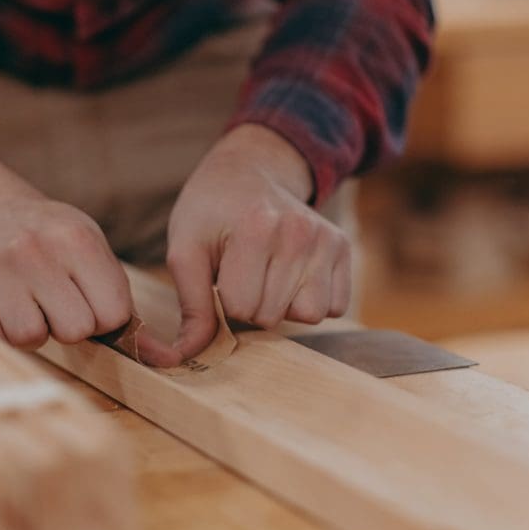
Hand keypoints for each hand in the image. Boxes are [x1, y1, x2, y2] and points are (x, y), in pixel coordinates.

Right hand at [0, 153, 132, 349]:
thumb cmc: (57, 248)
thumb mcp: (96, 259)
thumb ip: (127, 309)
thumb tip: (167, 359)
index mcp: (77, 240)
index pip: (112, 314)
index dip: (104, 318)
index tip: (90, 301)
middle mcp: (35, 249)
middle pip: (74, 329)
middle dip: (71, 326)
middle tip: (57, 303)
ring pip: (32, 338)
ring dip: (36, 332)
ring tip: (32, 305)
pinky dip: (4, 333)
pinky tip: (5, 308)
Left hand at [166, 124, 351, 358]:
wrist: (249, 171)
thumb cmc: (210, 213)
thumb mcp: (185, 250)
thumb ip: (191, 306)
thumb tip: (184, 358)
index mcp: (257, 228)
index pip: (240, 308)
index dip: (224, 301)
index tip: (222, 275)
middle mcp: (299, 232)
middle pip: (273, 316)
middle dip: (252, 306)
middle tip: (243, 272)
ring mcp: (326, 239)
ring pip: (310, 315)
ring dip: (284, 306)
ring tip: (268, 275)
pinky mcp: (344, 247)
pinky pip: (335, 306)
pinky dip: (312, 299)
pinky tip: (292, 275)